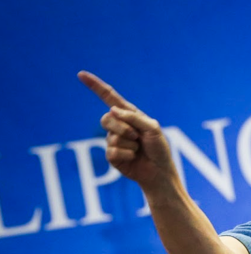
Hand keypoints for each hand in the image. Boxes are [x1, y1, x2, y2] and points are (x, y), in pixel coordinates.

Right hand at [78, 71, 175, 187]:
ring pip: (111, 137)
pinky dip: (127, 155)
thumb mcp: (153, 129)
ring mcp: (113, 141)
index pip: (109, 97)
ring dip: (129, 144)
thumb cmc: (159, 148)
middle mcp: (119, 126)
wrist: (159, 171)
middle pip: (106, 118)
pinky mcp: (112, 156)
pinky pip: (112, 151)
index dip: (95, 86)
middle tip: (137, 137)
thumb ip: (135, 118)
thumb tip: (113, 110)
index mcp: (129, 115)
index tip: (81, 74)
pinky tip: (133, 158)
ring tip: (138, 149)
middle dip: (123, 128)